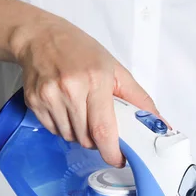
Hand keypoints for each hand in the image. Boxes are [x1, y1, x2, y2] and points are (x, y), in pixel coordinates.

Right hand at [12, 13, 158, 166]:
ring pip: (70, 137)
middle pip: (87, 138)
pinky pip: (54, 131)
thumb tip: (160, 124)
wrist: (40, 37)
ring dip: (80, 134)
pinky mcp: (34, 102)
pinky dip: (63, 127)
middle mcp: (70, 89)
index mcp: (95, 80)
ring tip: (81, 111)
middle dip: (98, 141)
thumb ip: (139, 99)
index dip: (112, 151)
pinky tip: (65, 108)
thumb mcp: (116, 69)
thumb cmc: (81, 51)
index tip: (119, 159)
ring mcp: (49, 96)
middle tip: (100, 124)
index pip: (103, 129)